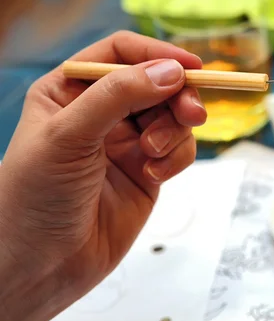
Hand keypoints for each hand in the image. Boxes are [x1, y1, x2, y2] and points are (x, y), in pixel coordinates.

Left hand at [0, 31, 205, 320]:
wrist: (41, 266)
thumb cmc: (35, 196)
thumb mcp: (69, 136)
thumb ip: (118, 96)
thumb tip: (172, 71)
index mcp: (71, 90)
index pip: (121, 54)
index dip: (157, 55)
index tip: (191, 67)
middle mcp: (102, 111)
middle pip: (156, 83)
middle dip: (176, 96)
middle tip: (192, 114)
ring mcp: (127, 141)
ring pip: (173, 116)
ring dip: (174, 132)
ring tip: (154, 156)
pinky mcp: (148, 170)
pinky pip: (178, 149)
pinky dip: (177, 158)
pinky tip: (156, 175)